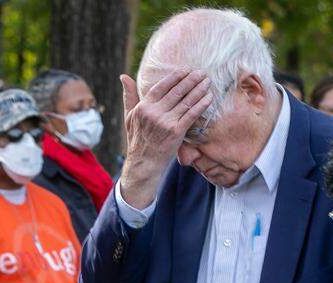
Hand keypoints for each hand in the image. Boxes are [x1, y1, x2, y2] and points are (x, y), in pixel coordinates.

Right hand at [117, 70, 212, 208]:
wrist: (144, 163)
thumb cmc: (137, 139)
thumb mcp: (129, 116)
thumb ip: (129, 95)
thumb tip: (123, 76)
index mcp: (143, 107)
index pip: (161, 86)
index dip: (175, 77)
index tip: (186, 70)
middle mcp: (154, 113)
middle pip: (176, 92)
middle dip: (191, 80)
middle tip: (202, 72)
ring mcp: (166, 123)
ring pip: (186, 101)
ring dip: (199, 90)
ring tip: (207, 82)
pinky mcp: (176, 132)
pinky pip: (192, 114)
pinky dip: (201, 105)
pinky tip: (208, 97)